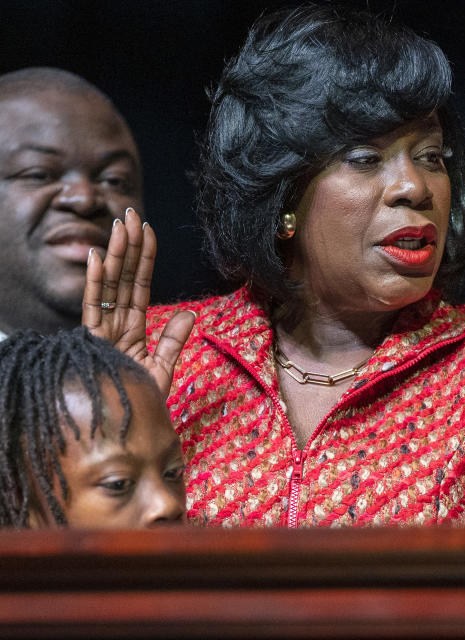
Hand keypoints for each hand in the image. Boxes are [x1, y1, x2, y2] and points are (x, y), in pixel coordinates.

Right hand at [82, 207, 194, 395]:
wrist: (126, 430)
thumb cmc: (140, 402)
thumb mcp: (162, 369)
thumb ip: (173, 340)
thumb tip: (189, 312)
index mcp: (132, 329)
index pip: (139, 285)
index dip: (144, 258)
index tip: (148, 231)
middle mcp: (115, 325)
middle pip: (123, 278)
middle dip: (127, 246)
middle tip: (131, 214)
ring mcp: (102, 332)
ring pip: (109, 286)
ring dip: (114, 255)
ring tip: (119, 227)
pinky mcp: (93, 343)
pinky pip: (93, 308)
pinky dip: (94, 282)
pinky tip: (96, 257)